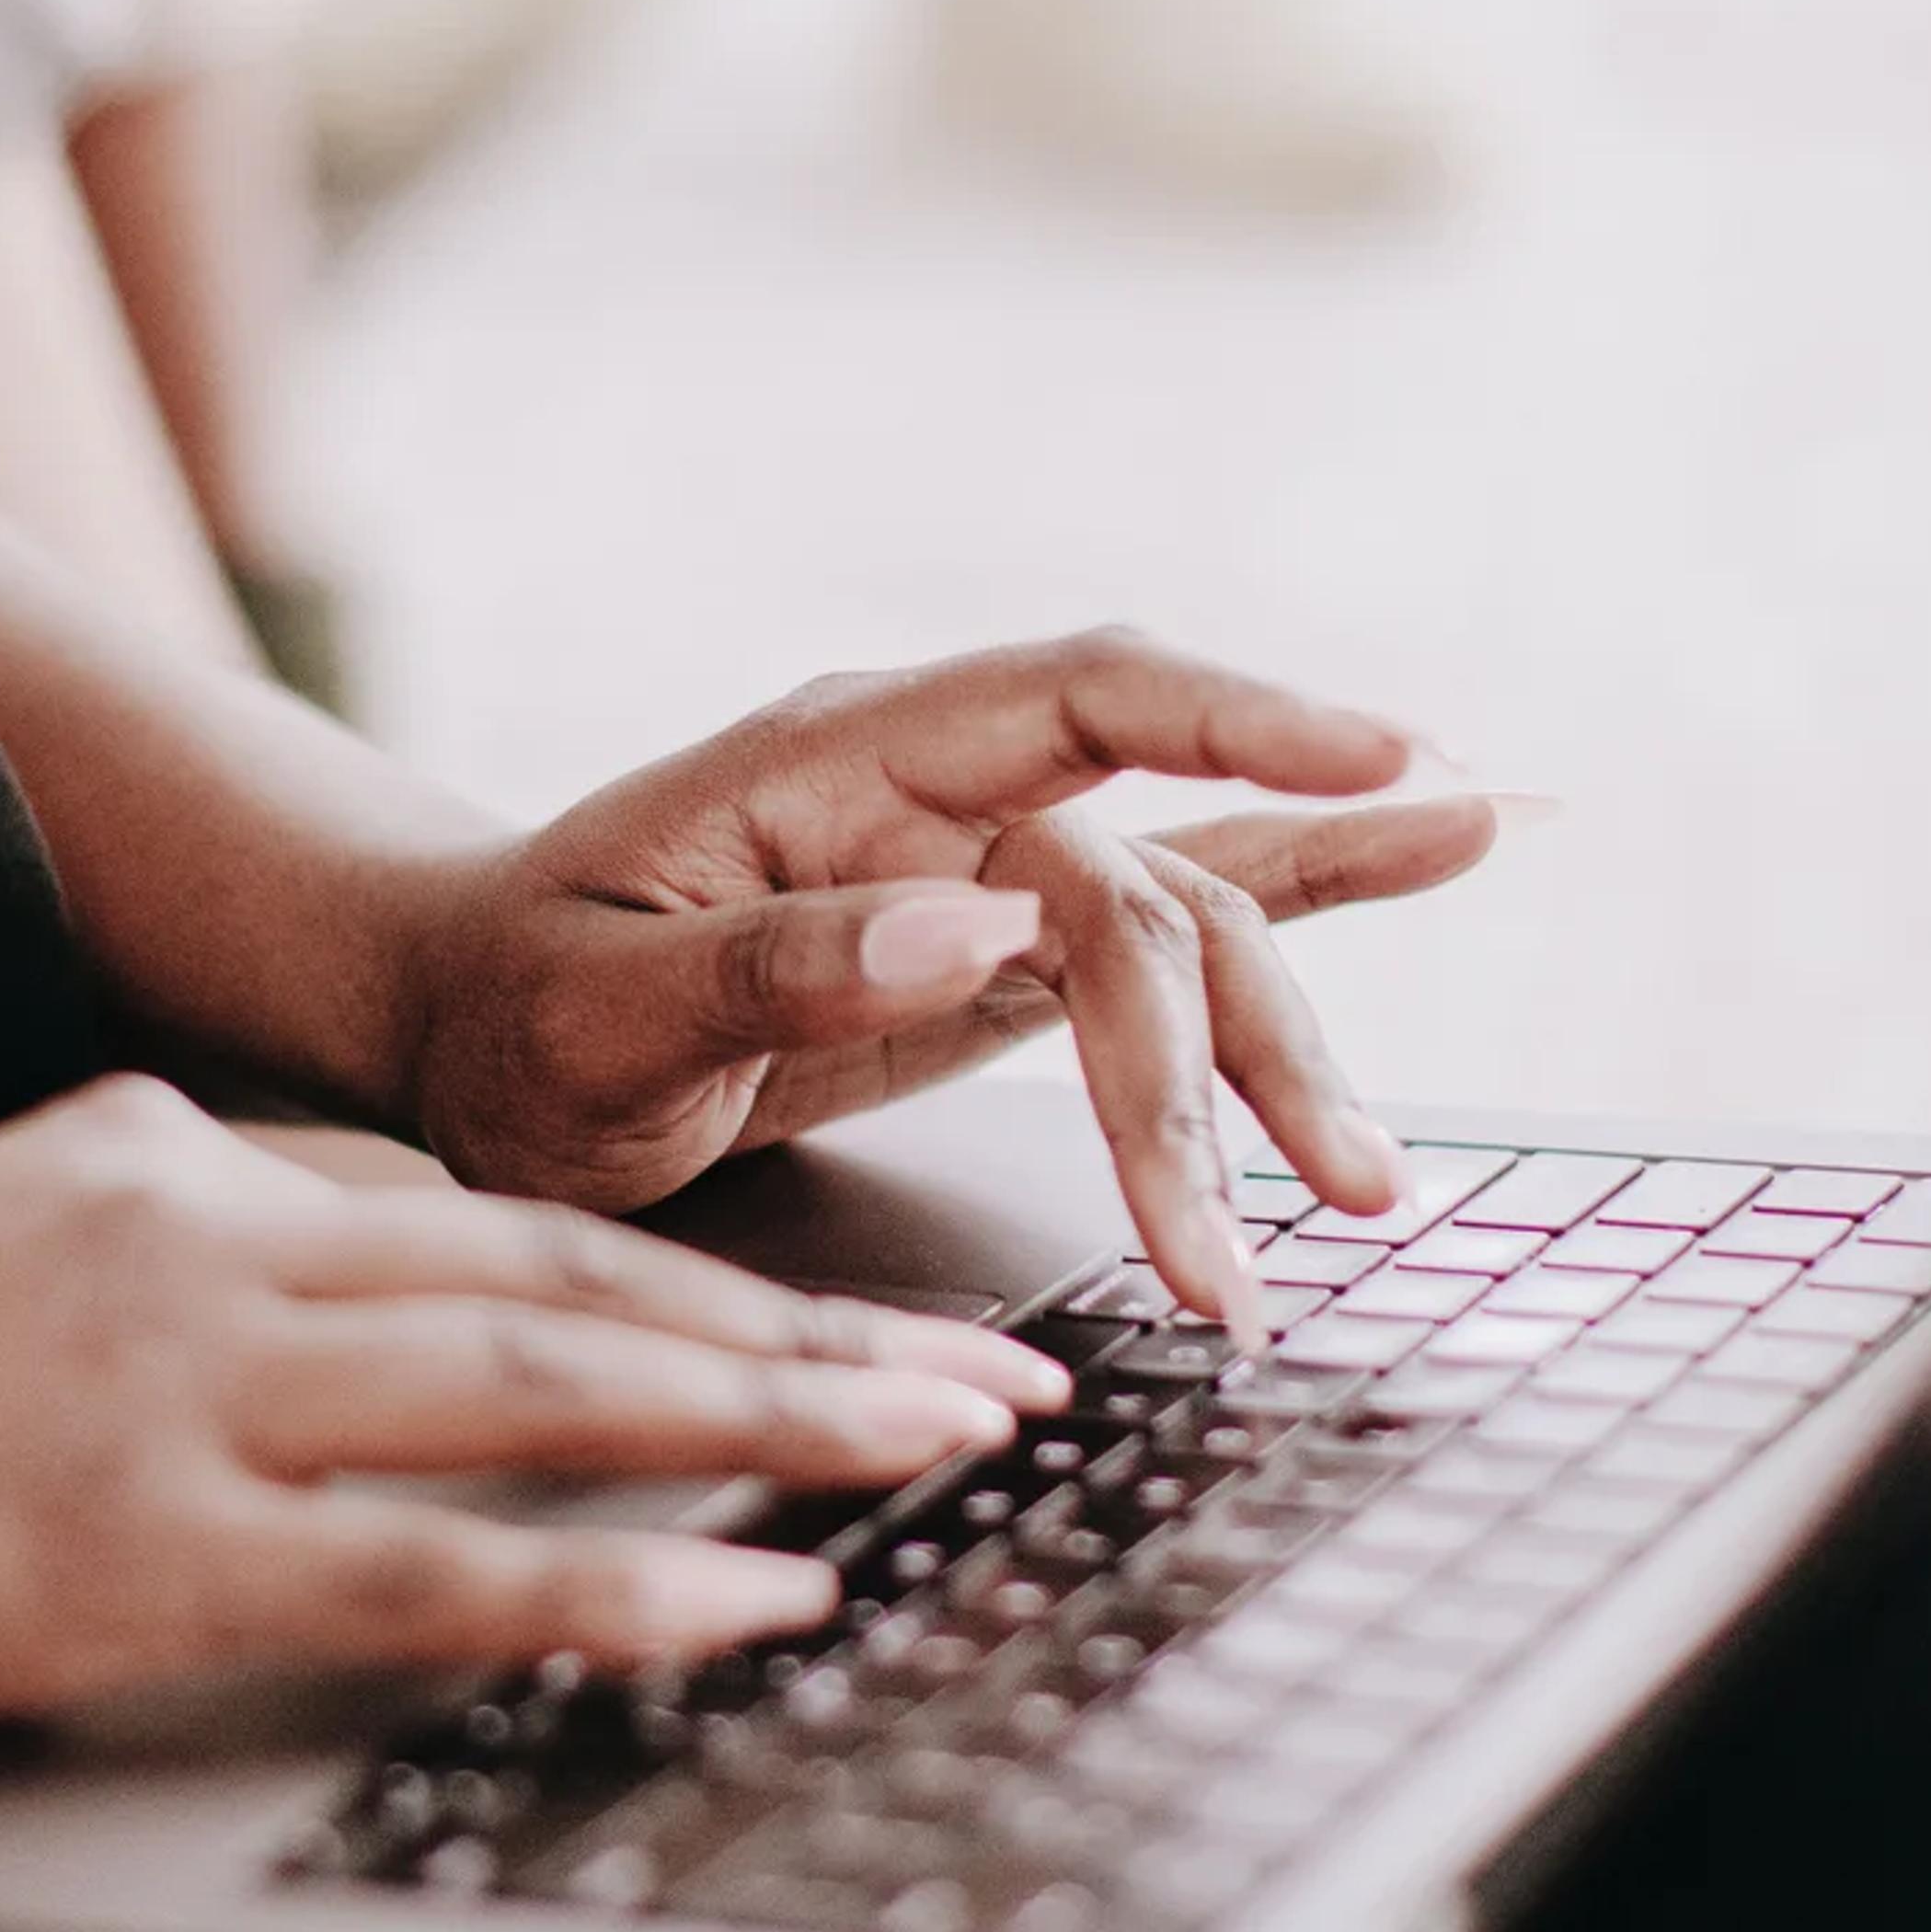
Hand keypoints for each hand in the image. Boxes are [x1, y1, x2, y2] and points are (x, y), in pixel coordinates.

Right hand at [0, 1078, 1062, 1777]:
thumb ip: (164, 1240)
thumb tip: (323, 1272)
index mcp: (163, 1152)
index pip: (469, 1206)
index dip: (671, 1265)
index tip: (823, 1312)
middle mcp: (200, 1231)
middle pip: (565, 1264)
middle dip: (801, 1320)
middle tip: (990, 1367)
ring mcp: (172, 1387)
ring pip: (547, 1384)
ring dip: (779, 1417)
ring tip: (955, 1449)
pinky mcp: (131, 1547)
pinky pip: (431, 1565)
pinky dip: (612, 1581)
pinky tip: (752, 1600)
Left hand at [389, 633, 1496, 1329]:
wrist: (471, 1022)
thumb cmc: (513, 1014)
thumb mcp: (592, 1015)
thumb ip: (773, 970)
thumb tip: (967, 928)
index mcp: (836, 763)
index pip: (1075, 697)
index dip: (1239, 720)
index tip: (1382, 762)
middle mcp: (939, 792)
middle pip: (1148, 886)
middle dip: (1224, 1056)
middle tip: (1257, 1234)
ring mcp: (989, 862)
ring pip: (1190, 935)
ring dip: (1276, 1064)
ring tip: (1353, 1192)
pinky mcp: (1019, 943)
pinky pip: (1190, 909)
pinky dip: (1323, 886)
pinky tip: (1458, 832)